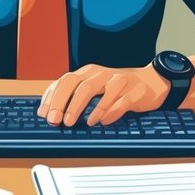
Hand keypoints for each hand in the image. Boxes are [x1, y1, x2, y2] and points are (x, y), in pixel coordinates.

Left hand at [37, 64, 169, 125]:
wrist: (152, 82)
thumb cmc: (118, 89)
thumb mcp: (96, 88)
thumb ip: (76, 96)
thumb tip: (51, 113)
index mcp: (88, 72)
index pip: (64, 81)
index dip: (52, 97)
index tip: (43, 114)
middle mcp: (100, 74)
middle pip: (75, 83)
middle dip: (62, 101)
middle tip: (55, 119)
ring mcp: (116, 80)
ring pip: (92, 88)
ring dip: (79, 106)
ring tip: (72, 122)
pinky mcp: (132, 91)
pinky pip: (117, 100)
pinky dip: (106, 112)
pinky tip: (99, 121)